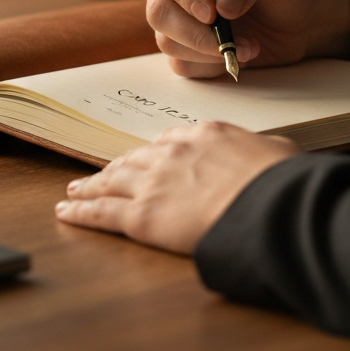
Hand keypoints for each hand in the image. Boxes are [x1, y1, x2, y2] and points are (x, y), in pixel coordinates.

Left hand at [55, 121, 297, 253]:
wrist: (268, 204)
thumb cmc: (282, 182)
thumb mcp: (280, 152)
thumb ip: (264, 151)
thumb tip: (271, 155)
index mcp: (205, 134)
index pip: (171, 140)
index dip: (156, 152)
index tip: (148, 158)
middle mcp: (173, 152)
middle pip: (137, 158)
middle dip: (117, 167)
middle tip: (102, 173)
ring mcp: (154, 183)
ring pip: (113, 181)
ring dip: (92, 185)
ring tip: (76, 190)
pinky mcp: (142, 216)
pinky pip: (102, 211)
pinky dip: (81, 210)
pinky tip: (67, 211)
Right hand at [142, 0, 349, 77]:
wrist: (303, 18)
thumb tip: (222, 6)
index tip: (211, 11)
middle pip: (158, 12)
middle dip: (194, 32)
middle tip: (228, 40)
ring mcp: (179, 19)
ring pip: (168, 42)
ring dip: (209, 51)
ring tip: (249, 46)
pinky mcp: (189, 49)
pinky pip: (183, 66)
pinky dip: (212, 66)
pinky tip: (241, 55)